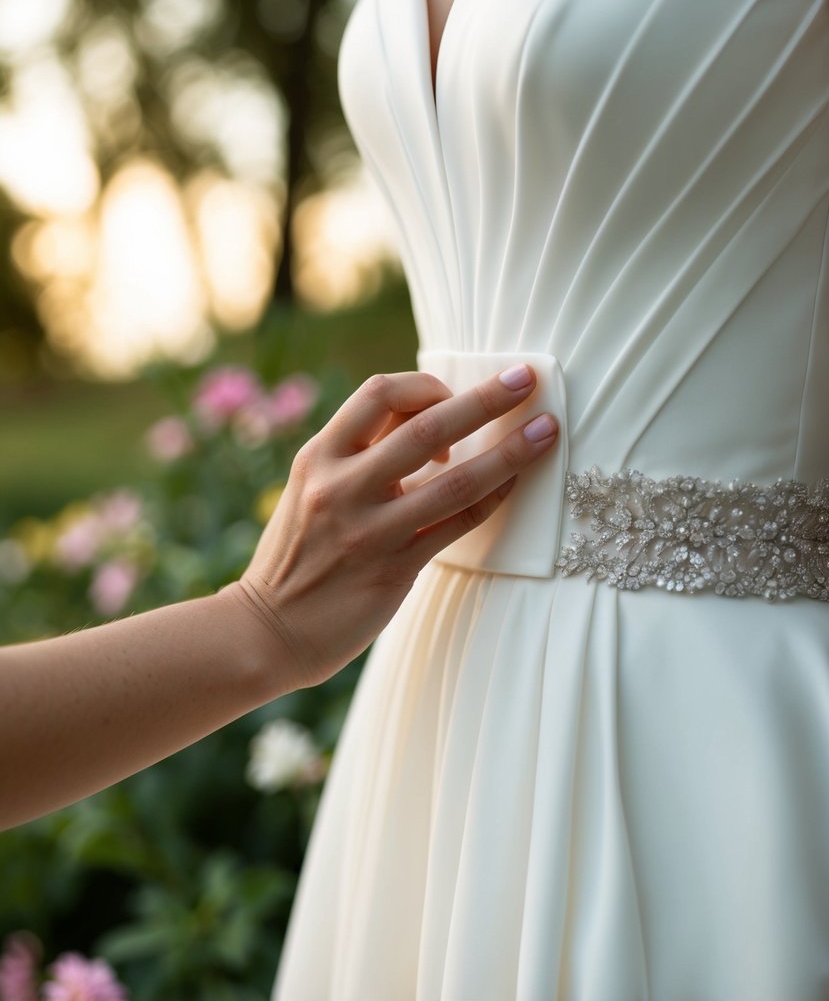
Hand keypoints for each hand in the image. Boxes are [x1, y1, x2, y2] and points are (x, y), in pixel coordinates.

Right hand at [228, 366, 558, 688]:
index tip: (451, 394)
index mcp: (319, 456)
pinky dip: (491, 500)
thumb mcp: (311, 489)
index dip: (425, 385)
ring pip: (455, 480)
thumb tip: (430, 423)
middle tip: (528, 377)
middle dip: (485, 399)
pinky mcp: (393, 569)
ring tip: (547, 432)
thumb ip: (360, 457)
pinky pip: (456, 526)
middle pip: (427, 426)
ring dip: (509, 452)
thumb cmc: (298, 554)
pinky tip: (514, 484)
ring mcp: (369, 529)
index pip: (379, 393)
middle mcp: (341, 486)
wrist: (265, 631)